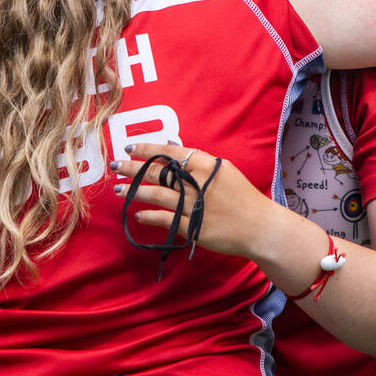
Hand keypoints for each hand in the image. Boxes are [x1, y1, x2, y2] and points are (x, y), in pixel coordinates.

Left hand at [111, 142, 276, 261]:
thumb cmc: (243, 197)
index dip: (147, 149)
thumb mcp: (224, 170)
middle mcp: (197, 184)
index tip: (129, 148)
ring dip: (133, 191)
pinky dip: (149, 216)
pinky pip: (165, 220)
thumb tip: (171, 147)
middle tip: (115, 167)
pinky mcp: (193, 229)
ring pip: (156, 195)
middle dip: (132, 169)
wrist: (260, 227)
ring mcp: (194, 207)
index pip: (169, 153)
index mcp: (205, 166)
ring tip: (118, 190)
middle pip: (157, 173)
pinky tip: (138, 215)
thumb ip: (198, 159)